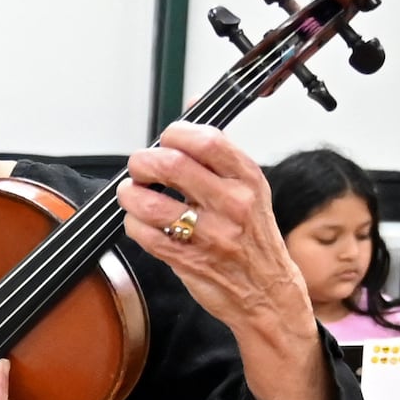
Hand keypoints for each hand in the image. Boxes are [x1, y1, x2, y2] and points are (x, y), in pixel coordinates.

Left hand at [119, 123, 302, 332]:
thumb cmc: (254, 238)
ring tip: (131, 193)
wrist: (269, 294)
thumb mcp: (249, 188)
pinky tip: (140, 221)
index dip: (176, 133)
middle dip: (143, 161)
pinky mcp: (189, 261)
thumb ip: (218, 150)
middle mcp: (232, 204)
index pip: (208, 140)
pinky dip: (133, 224)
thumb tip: (192, 105)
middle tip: (139, 166)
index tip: (166, 139)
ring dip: (130, 194)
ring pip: (151, 203)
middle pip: (172, 166)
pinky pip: (146, 235)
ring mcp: (211, 235)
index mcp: (248, 179)